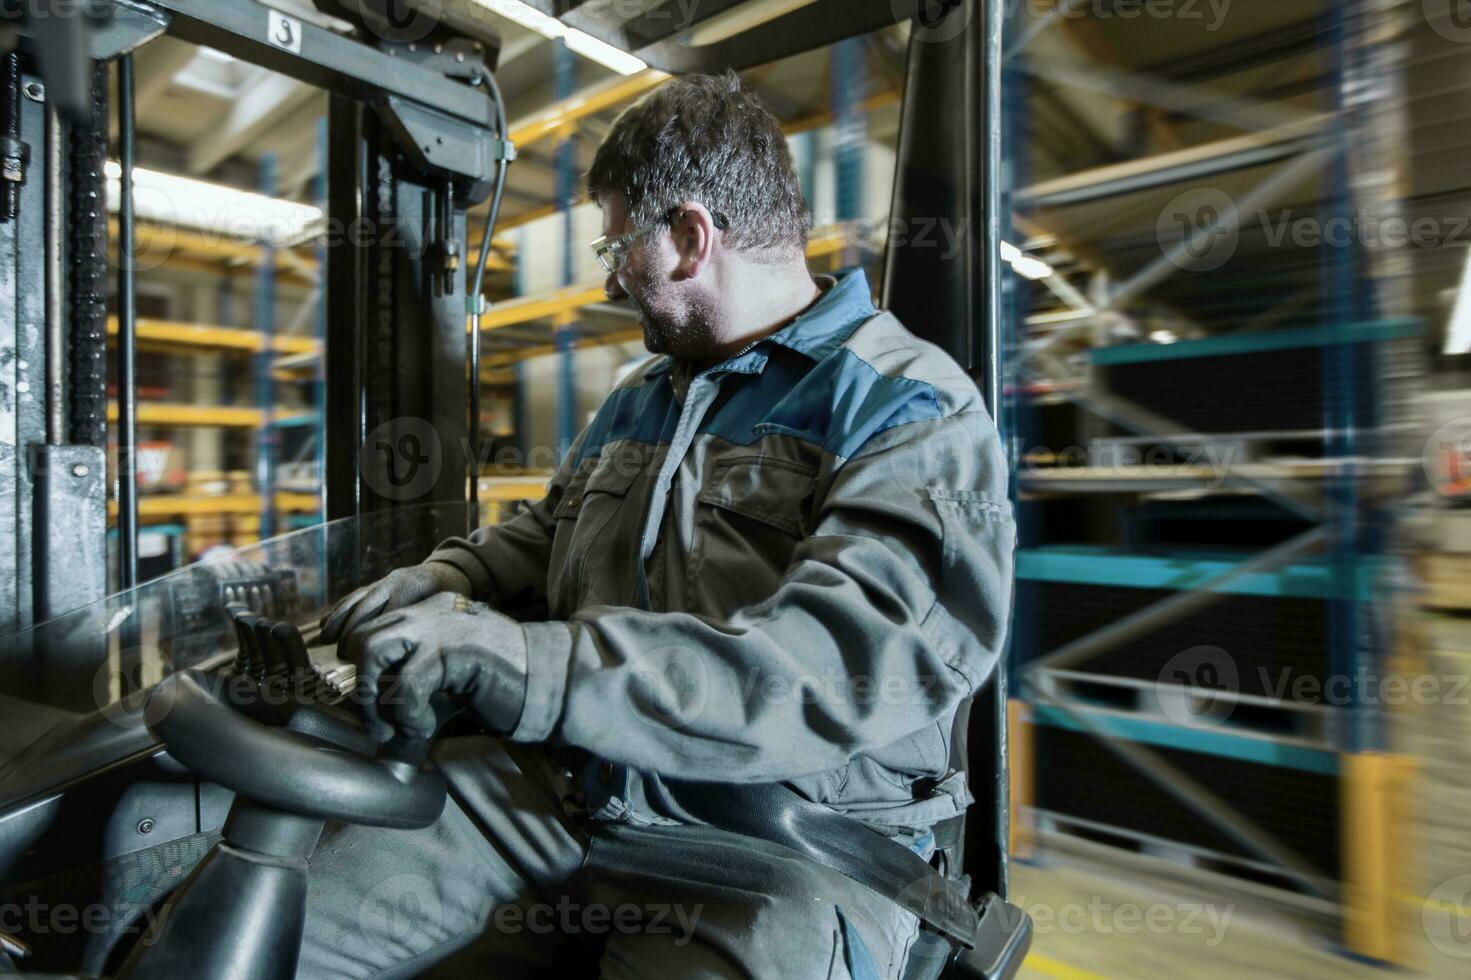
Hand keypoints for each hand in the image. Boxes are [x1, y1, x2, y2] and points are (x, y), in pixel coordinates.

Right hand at [320, 561, 472, 643]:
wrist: (450, 570)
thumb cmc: (453, 597)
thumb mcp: (448, 611)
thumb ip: (429, 627)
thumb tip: (409, 657)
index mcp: (415, 589)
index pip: (389, 613)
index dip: (377, 636)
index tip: (368, 658)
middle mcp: (396, 582)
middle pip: (367, 607)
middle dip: (352, 631)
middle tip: (343, 655)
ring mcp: (385, 581)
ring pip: (356, 600)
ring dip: (338, 619)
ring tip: (325, 638)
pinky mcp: (378, 583)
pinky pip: (354, 596)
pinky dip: (339, 610)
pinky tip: (326, 623)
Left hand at [342, 592, 527, 741]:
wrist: (549, 683)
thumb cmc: (501, 685)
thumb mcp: (449, 679)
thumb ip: (414, 685)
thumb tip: (378, 721)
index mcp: (431, 611)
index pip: (371, 629)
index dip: (363, 672)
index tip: (375, 709)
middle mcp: (431, 611)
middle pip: (362, 637)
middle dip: (363, 687)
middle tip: (378, 724)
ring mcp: (441, 626)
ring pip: (373, 650)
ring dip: (375, 699)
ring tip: (395, 727)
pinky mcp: (453, 650)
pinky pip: (406, 684)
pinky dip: (407, 716)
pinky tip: (424, 728)